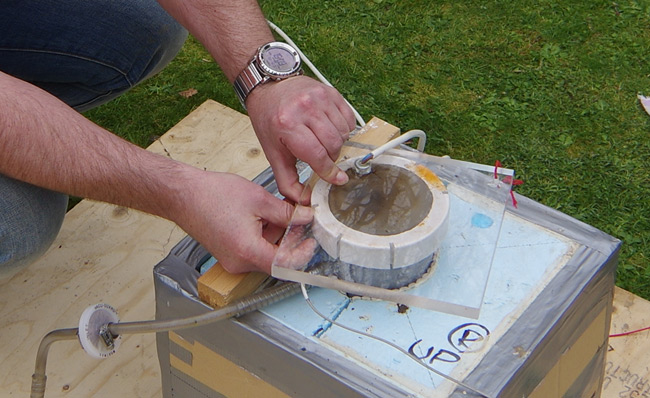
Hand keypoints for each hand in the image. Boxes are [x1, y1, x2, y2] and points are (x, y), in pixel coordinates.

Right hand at [173, 170, 315, 273]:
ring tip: (282, 211)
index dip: (302, 254)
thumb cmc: (212, 195)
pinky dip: (265, 235)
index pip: (285, 265)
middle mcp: (239, 262)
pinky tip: (266, 215)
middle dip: (291, 240)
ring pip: (267, 253)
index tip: (311, 241)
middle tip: (301, 219)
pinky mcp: (230, 253)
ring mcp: (233, 260)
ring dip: (278, 235)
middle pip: (277, 260)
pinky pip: (255, 249)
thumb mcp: (259, 199)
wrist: (182, 195)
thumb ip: (287, 212)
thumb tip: (306, 217)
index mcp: (248, 251)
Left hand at [246, 76, 356, 203]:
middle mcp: (305, 108)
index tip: (338, 179)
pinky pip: (348, 118)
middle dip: (332, 157)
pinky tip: (329, 129)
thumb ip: (287, 181)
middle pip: (334, 144)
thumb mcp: (272, 153)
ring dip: (338, 143)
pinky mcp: (330, 92)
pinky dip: (343, 129)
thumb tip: (304, 201)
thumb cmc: (269, 120)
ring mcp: (319, 97)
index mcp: (287, 125)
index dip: (329, 171)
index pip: (317, 155)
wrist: (268, 88)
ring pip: (344, 133)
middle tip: (322, 157)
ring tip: (323, 141)